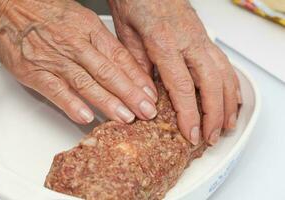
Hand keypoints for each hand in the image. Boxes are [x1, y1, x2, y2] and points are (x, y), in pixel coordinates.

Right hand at [0, 0, 157, 124]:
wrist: (6, 6)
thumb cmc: (46, 12)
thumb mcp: (81, 19)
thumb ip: (101, 43)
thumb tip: (123, 67)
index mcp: (89, 29)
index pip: (120, 57)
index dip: (137, 78)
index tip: (150, 94)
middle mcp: (75, 43)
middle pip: (108, 72)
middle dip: (131, 95)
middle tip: (146, 111)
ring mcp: (54, 58)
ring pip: (86, 83)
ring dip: (108, 102)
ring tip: (126, 118)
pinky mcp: (33, 71)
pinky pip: (56, 89)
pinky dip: (72, 104)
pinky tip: (87, 116)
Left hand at [109, 0, 241, 144]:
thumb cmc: (135, 0)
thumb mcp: (126, 35)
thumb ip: (138, 65)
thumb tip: (146, 94)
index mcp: (164, 42)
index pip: (182, 87)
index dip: (190, 115)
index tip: (192, 134)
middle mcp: (188, 41)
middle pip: (210, 84)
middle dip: (214, 116)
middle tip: (211, 137)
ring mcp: (200, 38)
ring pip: (223, 74)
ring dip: (228, 103)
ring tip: (227, 125)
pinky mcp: (204, 36)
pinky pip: (224, 62)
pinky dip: (232, 83)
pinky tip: (232, 97)